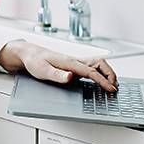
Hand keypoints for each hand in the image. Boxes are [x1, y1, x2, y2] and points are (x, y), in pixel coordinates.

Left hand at [0, 40, 117, 90]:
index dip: (103, 81)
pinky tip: (101, 81)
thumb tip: (70, 77)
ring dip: (107, 72)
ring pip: (98, 64)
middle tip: (114, 87)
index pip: (91, 71)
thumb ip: (57, 75)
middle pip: (100, 63)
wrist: (29, 54)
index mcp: (69, 62)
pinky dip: (101, 73)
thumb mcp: (43, 71)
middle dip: (110, 74)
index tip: (110, 89)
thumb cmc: (35, 62)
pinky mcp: (74, 65)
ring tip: (111, 84)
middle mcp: (75, 60)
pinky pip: (92, 67)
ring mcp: (75, 62)